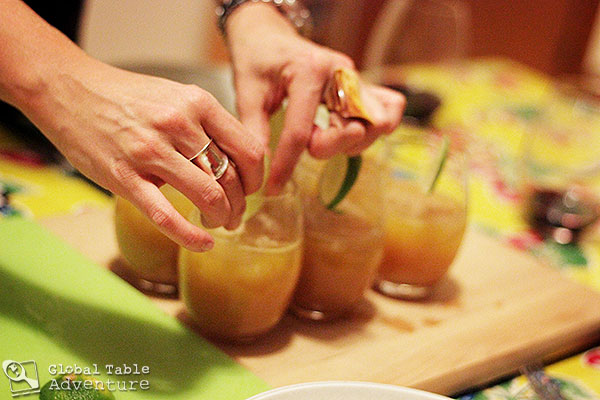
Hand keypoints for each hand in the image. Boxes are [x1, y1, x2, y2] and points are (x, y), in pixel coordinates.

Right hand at [20, 57, 264, 251]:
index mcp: (198, 103)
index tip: (251, 189)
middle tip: (236, 214)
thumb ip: (208, 124)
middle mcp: (178, 124)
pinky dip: (191, 236)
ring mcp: (150, 151)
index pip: (249, 150)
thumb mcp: (177, 95)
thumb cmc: (128, 97)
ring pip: (208, 196)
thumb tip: (239, 159)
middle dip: (240, 204)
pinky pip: (166, 215)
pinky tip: (204, 244)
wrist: (70, 89)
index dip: (257, 178)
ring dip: (221, 218)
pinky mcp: (124, 177)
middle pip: (231, 178)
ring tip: (219, 224)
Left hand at [226, 2, 404, 192]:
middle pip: (354, 127)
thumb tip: (259, 170)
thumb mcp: (247, 92)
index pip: (302, 132)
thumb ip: (254, 130)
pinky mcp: (361, 85)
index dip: (286, 165)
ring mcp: (356, 78)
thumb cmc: (257, 58)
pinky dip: (371, 129)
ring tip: (321, 137)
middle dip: (329, 147)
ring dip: (350, 142)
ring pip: (377, 123)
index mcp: (309, 71)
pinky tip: (343, 133)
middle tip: (306, 145)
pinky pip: (389, 110)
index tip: (272, 188)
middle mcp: (341, 72)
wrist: (268, 32)